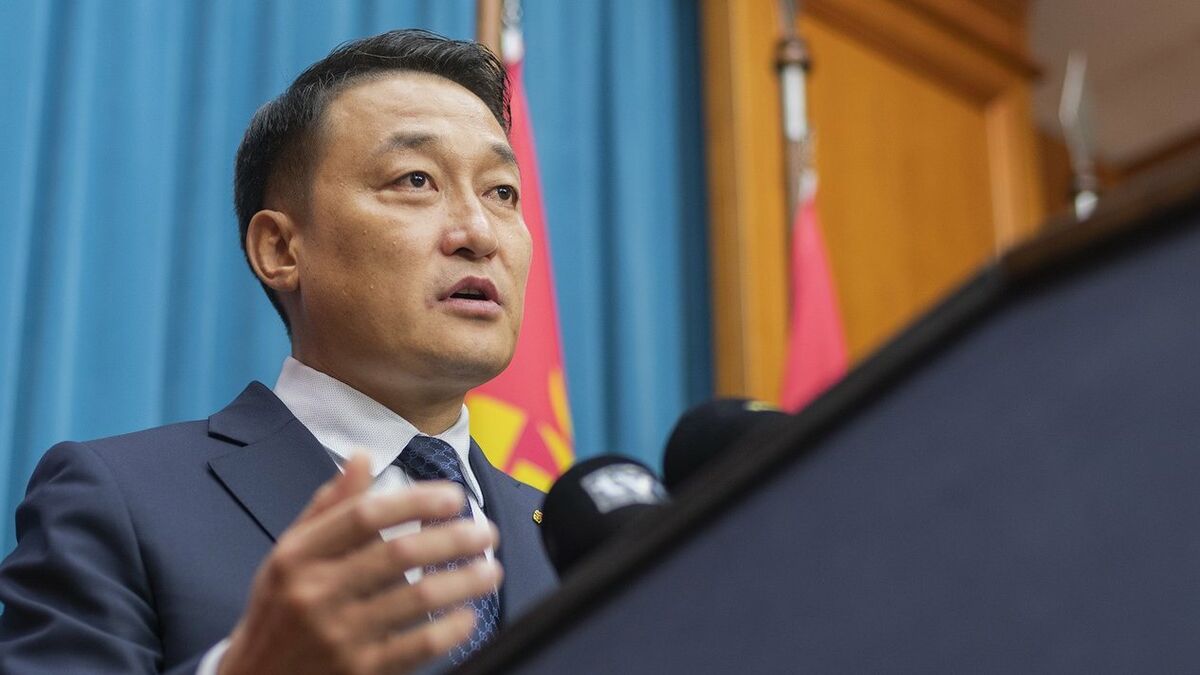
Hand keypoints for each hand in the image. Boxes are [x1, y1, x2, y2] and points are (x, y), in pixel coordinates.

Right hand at [218, 456, 502, 674]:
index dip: (417, 501)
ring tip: (491, 571)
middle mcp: (315, 592)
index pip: (365, 515)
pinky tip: (467, 616)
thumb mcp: (289, 554)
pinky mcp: (360, 672)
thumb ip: (328, 507)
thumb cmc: (279, 610)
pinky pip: (420, 645)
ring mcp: (339, 635)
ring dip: (465, 580)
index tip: (454, 497)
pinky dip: (452, 628)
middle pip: (400, 553)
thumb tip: (361, 457)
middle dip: (455, 539)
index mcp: (297, 555)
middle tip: (486, 533)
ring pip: (419, 598)